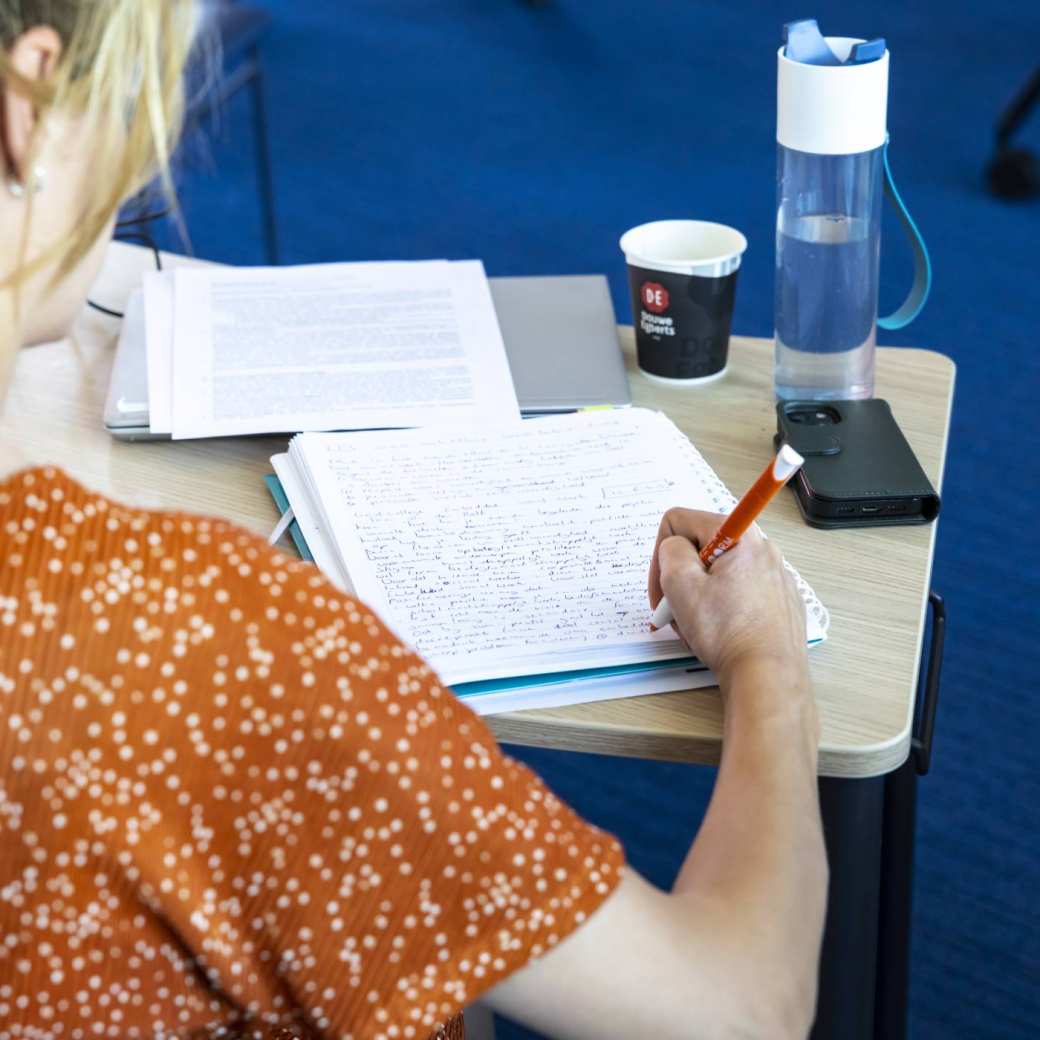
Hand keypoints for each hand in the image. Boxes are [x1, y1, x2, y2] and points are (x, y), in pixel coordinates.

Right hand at [648, 509, 808, 687]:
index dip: (660, 554)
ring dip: (698, 595)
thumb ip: (671, 551)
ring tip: (696, 626)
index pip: (679, 521)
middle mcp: (762, 548)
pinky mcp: (779, 600)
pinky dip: (721, 607)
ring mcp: (774, 575)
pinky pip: (739, 592)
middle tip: (675, 608)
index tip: (663, 587)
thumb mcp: (680, 585)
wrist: (768, 675)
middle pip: (700, 547)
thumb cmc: (729, 633)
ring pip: (719, 573)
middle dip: (680, 577)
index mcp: (740, 535)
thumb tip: (676, 549)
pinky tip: (719, 633)